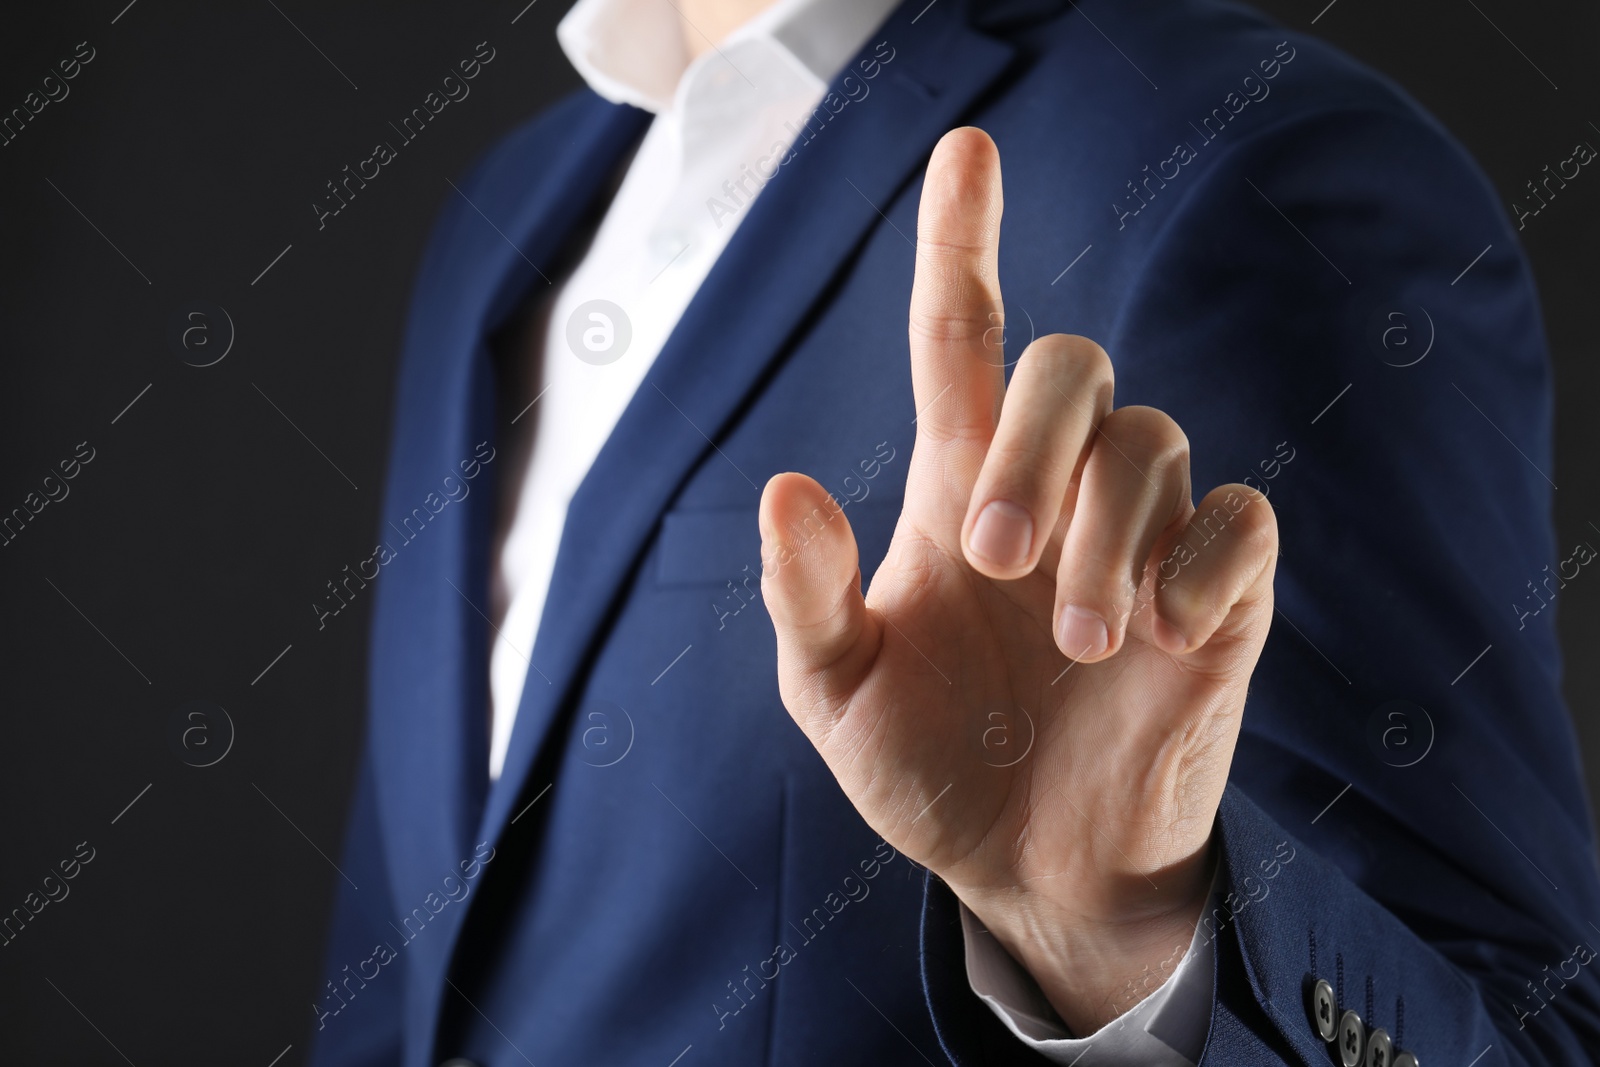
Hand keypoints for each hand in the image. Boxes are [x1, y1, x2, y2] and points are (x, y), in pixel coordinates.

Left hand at [758, 127, 1277, 1034]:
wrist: (1031, 870)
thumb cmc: (929, 767)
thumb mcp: (835, 696)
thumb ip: (807, 597)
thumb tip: (785, 486)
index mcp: (956, 491)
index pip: (959, 338)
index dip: (961, 240)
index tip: (964, 150)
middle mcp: (1053, 493)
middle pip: (1069, 365)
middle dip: (1036, 442)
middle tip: (994, 559)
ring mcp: (1142, 541)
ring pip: (1153, 441)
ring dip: (1108, 531)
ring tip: (1078, 643)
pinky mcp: (1219, 600)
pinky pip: (1242, 521)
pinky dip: (1204, 561)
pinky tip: (1163, 635)